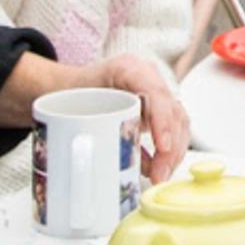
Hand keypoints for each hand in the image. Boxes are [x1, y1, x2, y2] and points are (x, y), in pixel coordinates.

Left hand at [0, 51, 191, 180]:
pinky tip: (159, 169)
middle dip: (170, 146)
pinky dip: (169, 152)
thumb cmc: (69, 94)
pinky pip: (173, 129)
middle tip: (159, 173)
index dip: (162, 120)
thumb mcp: (74, 104)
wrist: (67, 89)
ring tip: (160, 176)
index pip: (154, 92)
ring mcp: (154, 93)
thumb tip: (106, 163)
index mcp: (128, 68)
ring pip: (178, 121)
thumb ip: (90, 129)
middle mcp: (147, 77)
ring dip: (173, 152)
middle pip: (172, 110)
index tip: (163, 146)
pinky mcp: (156, 110)